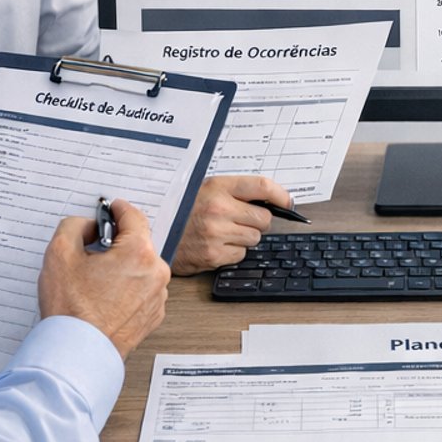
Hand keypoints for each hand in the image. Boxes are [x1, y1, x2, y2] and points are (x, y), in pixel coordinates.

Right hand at [40, 199, 170, 358]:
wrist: (78, 353)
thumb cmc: (71, 311)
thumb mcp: (59, 253)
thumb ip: (74, 226)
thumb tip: (87, 226)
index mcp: (139, 253)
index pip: (134, 216)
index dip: (118, 209)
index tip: (112, 208)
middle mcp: (156, 273)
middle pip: (138, 244)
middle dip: (116, 242)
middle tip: (91, 250)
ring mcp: (158, 296)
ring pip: (140, 268)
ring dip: (122, 267)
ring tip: (94, 281)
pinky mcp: (153, 315)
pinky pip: (142, 290)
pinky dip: (127, 288)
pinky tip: (104, 297)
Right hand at [168, 175, 290, 275]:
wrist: (153, 231)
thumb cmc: (180, 209)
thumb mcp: (203, 189)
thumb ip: (234, 191)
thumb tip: (271, 199)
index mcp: (217, 187)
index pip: (262, 186)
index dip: (281, 195)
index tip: (288, 203)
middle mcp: (218, 209)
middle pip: (264, 218)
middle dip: (258, 221)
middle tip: (241, 220)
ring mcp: (216, 233)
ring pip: (254, 238)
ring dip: (245, 237)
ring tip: (223, 231)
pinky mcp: (213, 254)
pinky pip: (240, 254)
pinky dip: (233, 251)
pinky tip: (216, 244)